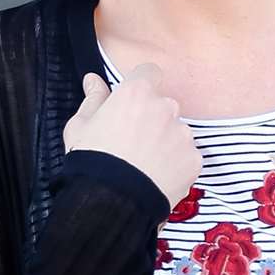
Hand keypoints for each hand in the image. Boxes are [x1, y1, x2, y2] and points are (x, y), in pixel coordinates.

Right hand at [63, 67, 201, 216]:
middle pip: (163, 105)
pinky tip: (157, 177)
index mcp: (137, 93)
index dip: (141, 86)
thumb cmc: (91, 160)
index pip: (149, 72)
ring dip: (165, 142)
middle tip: (134, 142)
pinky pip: (186, 156)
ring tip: (145, 165)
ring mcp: (183, 133)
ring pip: (177, 132)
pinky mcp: (194, 159)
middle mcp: (165, 107)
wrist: (112, 202)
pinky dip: (175, 164)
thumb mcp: (81, 126)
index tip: (133, 103)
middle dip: (153, 118)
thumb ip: (93, 98)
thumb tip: (93, 79)